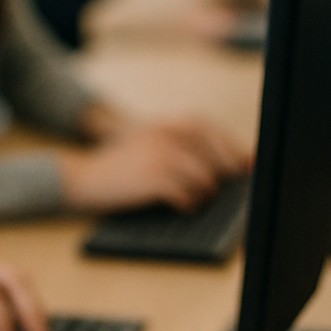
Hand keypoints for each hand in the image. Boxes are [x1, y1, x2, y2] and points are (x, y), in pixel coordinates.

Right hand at [60, 115, 249, 212]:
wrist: (84, 177)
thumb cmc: (121, 165)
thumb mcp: (150, 143)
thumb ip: (181, 145)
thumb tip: (226, 162)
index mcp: (167, 124)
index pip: (212, 132)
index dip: (233, 149)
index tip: (246, 166)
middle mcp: (167, 135)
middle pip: (214, 157)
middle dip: (223, 175)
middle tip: (224, 189)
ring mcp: (161, 156)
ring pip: (204, 179)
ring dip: (205, 193)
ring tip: (197, 199)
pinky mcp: (154, 179)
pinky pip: (187, 194)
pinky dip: (190, 203)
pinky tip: (184, 206)